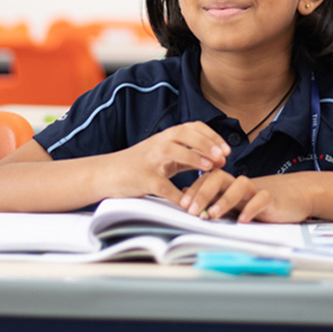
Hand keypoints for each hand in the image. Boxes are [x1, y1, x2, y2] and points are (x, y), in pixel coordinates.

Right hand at [103, 123, 229, 204]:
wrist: (107, 173)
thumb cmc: (139, 164)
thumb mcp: (164, 155)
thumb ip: (187, 156)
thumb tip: (216, 160)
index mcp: (166, 137)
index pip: (193, 127)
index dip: (212, 137)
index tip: (225, 149)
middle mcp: (159, 143)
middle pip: (186, 134)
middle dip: (207, 143)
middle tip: (223, 156)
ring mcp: (150, 160)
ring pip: (175, 151)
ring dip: (195, 158)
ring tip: (211, 167)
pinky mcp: (143, 179)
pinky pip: (164, 187)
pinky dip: (179, 196)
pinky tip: (190, 203)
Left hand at [180, 171, 313, 223]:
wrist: (293, 195)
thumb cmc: (257, 200)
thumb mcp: (233, 200)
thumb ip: (211, 197)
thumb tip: (184, 194)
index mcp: (228, 184)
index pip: (207, 179)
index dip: (194, 190)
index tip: (183, 205)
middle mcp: (239, 184)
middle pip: (218, 178)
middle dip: (203, 193)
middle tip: (192, 210)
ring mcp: (255, 189)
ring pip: (239, 185)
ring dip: (225, 199)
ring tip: (214, 214)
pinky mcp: (271, 198)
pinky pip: (261, 199)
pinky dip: (251, 208)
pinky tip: (243, 220)